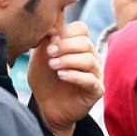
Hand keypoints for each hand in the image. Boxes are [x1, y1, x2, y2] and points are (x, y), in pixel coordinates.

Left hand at [27, 21, 102, 135]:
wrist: (46, 107)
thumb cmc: (45, 80)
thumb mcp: (40, 58)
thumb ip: (46, 42)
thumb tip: (53, 28)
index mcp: (79, 46)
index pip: (81, 29)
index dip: (65, 32)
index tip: (50, 41)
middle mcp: (91, 57)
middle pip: (85, 43)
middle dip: (65, 46)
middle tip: (50, 54)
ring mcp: (95, 74)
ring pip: (89, 59)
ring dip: (68, 60)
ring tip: (53, 66)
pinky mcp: (96, 90)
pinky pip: (90, 79)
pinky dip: (74, 75)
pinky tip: (61, 76)